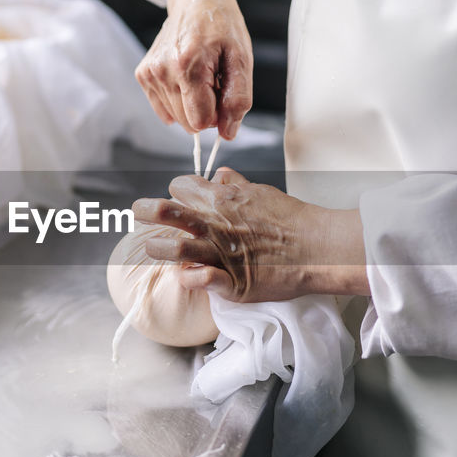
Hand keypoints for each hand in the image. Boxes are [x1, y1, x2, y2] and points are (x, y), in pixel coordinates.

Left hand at [132, 169, 369, 302]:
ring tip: (153, 249)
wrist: (317, 247)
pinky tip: (187, 276)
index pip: (181, 187)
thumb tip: (217, 174)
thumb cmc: (292, 219)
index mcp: (222, 199)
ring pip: (174, 250)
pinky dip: (190, 278)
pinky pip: (199, 280)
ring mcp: (220, 254)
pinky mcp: (231, 282)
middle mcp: (215, 224)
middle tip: (139, 212)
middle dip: (146, 210)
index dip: (178, 191)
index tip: (179, 198)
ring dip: (159, 249)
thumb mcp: (261, 192)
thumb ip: (235, 184)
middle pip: (165, 212)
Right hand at [136, 0, 252, 138]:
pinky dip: (178, 100)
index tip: (223, 91)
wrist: (197, 0)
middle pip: (187, 123)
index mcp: (188, 67)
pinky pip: (163, 108)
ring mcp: (150, 73)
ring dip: (192, 104)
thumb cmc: (222, 26)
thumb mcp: (242, 59)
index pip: (200, 121)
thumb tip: (228, 132)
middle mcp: (163, 71)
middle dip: (206, 110)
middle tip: (214, 80)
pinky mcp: (143, 74)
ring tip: (201, 75)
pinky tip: (186, 78)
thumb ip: (238, 99)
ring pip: (176, 118)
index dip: (217, 114)